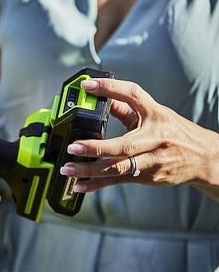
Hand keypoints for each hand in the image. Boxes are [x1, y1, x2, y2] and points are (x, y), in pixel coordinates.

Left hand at [59, 78, 216, 192]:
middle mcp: (155, 138)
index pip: (133, 95)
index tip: (87, 85)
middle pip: (124, 145)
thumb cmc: (174, 132)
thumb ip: (126, 107)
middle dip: (96, 148)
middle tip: (73, 147)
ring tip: (68, 169)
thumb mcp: (154, 114)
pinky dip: (98, 184)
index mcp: (155, 114)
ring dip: (91, 170)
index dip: (110, 88)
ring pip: (119, 167)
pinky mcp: (149, 177)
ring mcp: (153, 161)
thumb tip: (99, 96)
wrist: (203, 158)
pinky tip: (80, 186)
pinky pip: (119, 181)